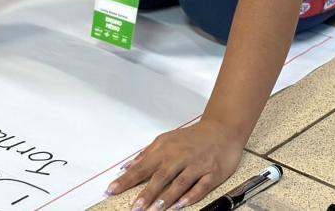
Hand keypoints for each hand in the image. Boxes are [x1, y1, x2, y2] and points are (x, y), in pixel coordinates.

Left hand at [105, 118, 243, 209]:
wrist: (221, 130)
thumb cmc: (191, 138)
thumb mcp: (166, 140)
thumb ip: (146, 154)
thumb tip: (127, 167)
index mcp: (166, 149)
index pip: (142, 166)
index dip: (127, 179)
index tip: (112, 189)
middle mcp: (180, 157)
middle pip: (160, 176)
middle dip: (147, 193)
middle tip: (135, 207)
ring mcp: (197, 165)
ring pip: (180, 182)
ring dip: (167, 196)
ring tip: (155, 209)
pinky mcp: (212, 173)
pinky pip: (201, 186)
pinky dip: (191, 195)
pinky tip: (182, 204)